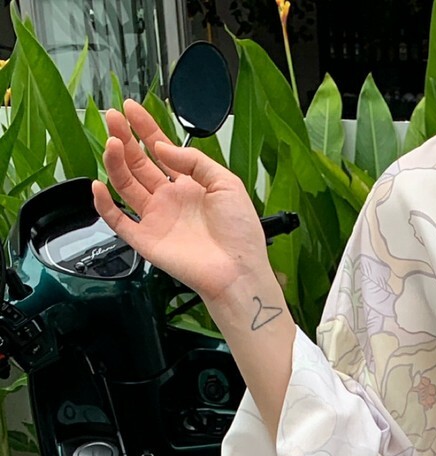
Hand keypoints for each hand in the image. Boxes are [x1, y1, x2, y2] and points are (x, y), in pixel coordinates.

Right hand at [92, 98, 271, 306]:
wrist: (239, 271)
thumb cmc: (240, 232)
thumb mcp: (226, 183)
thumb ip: (195, 161)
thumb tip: (164, 147)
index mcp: (189, 185)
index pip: (160, 150)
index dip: (144, 128)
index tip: (130, 108)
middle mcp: (169, 199)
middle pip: (138, 163)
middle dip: (124, 138)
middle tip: (112, 117)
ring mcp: (156, 219)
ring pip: (126, 185)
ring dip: (115, 163)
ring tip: (112, 143)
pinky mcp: (146, 241)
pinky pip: (118, 221)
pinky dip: (105, 205)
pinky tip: (99, 185)